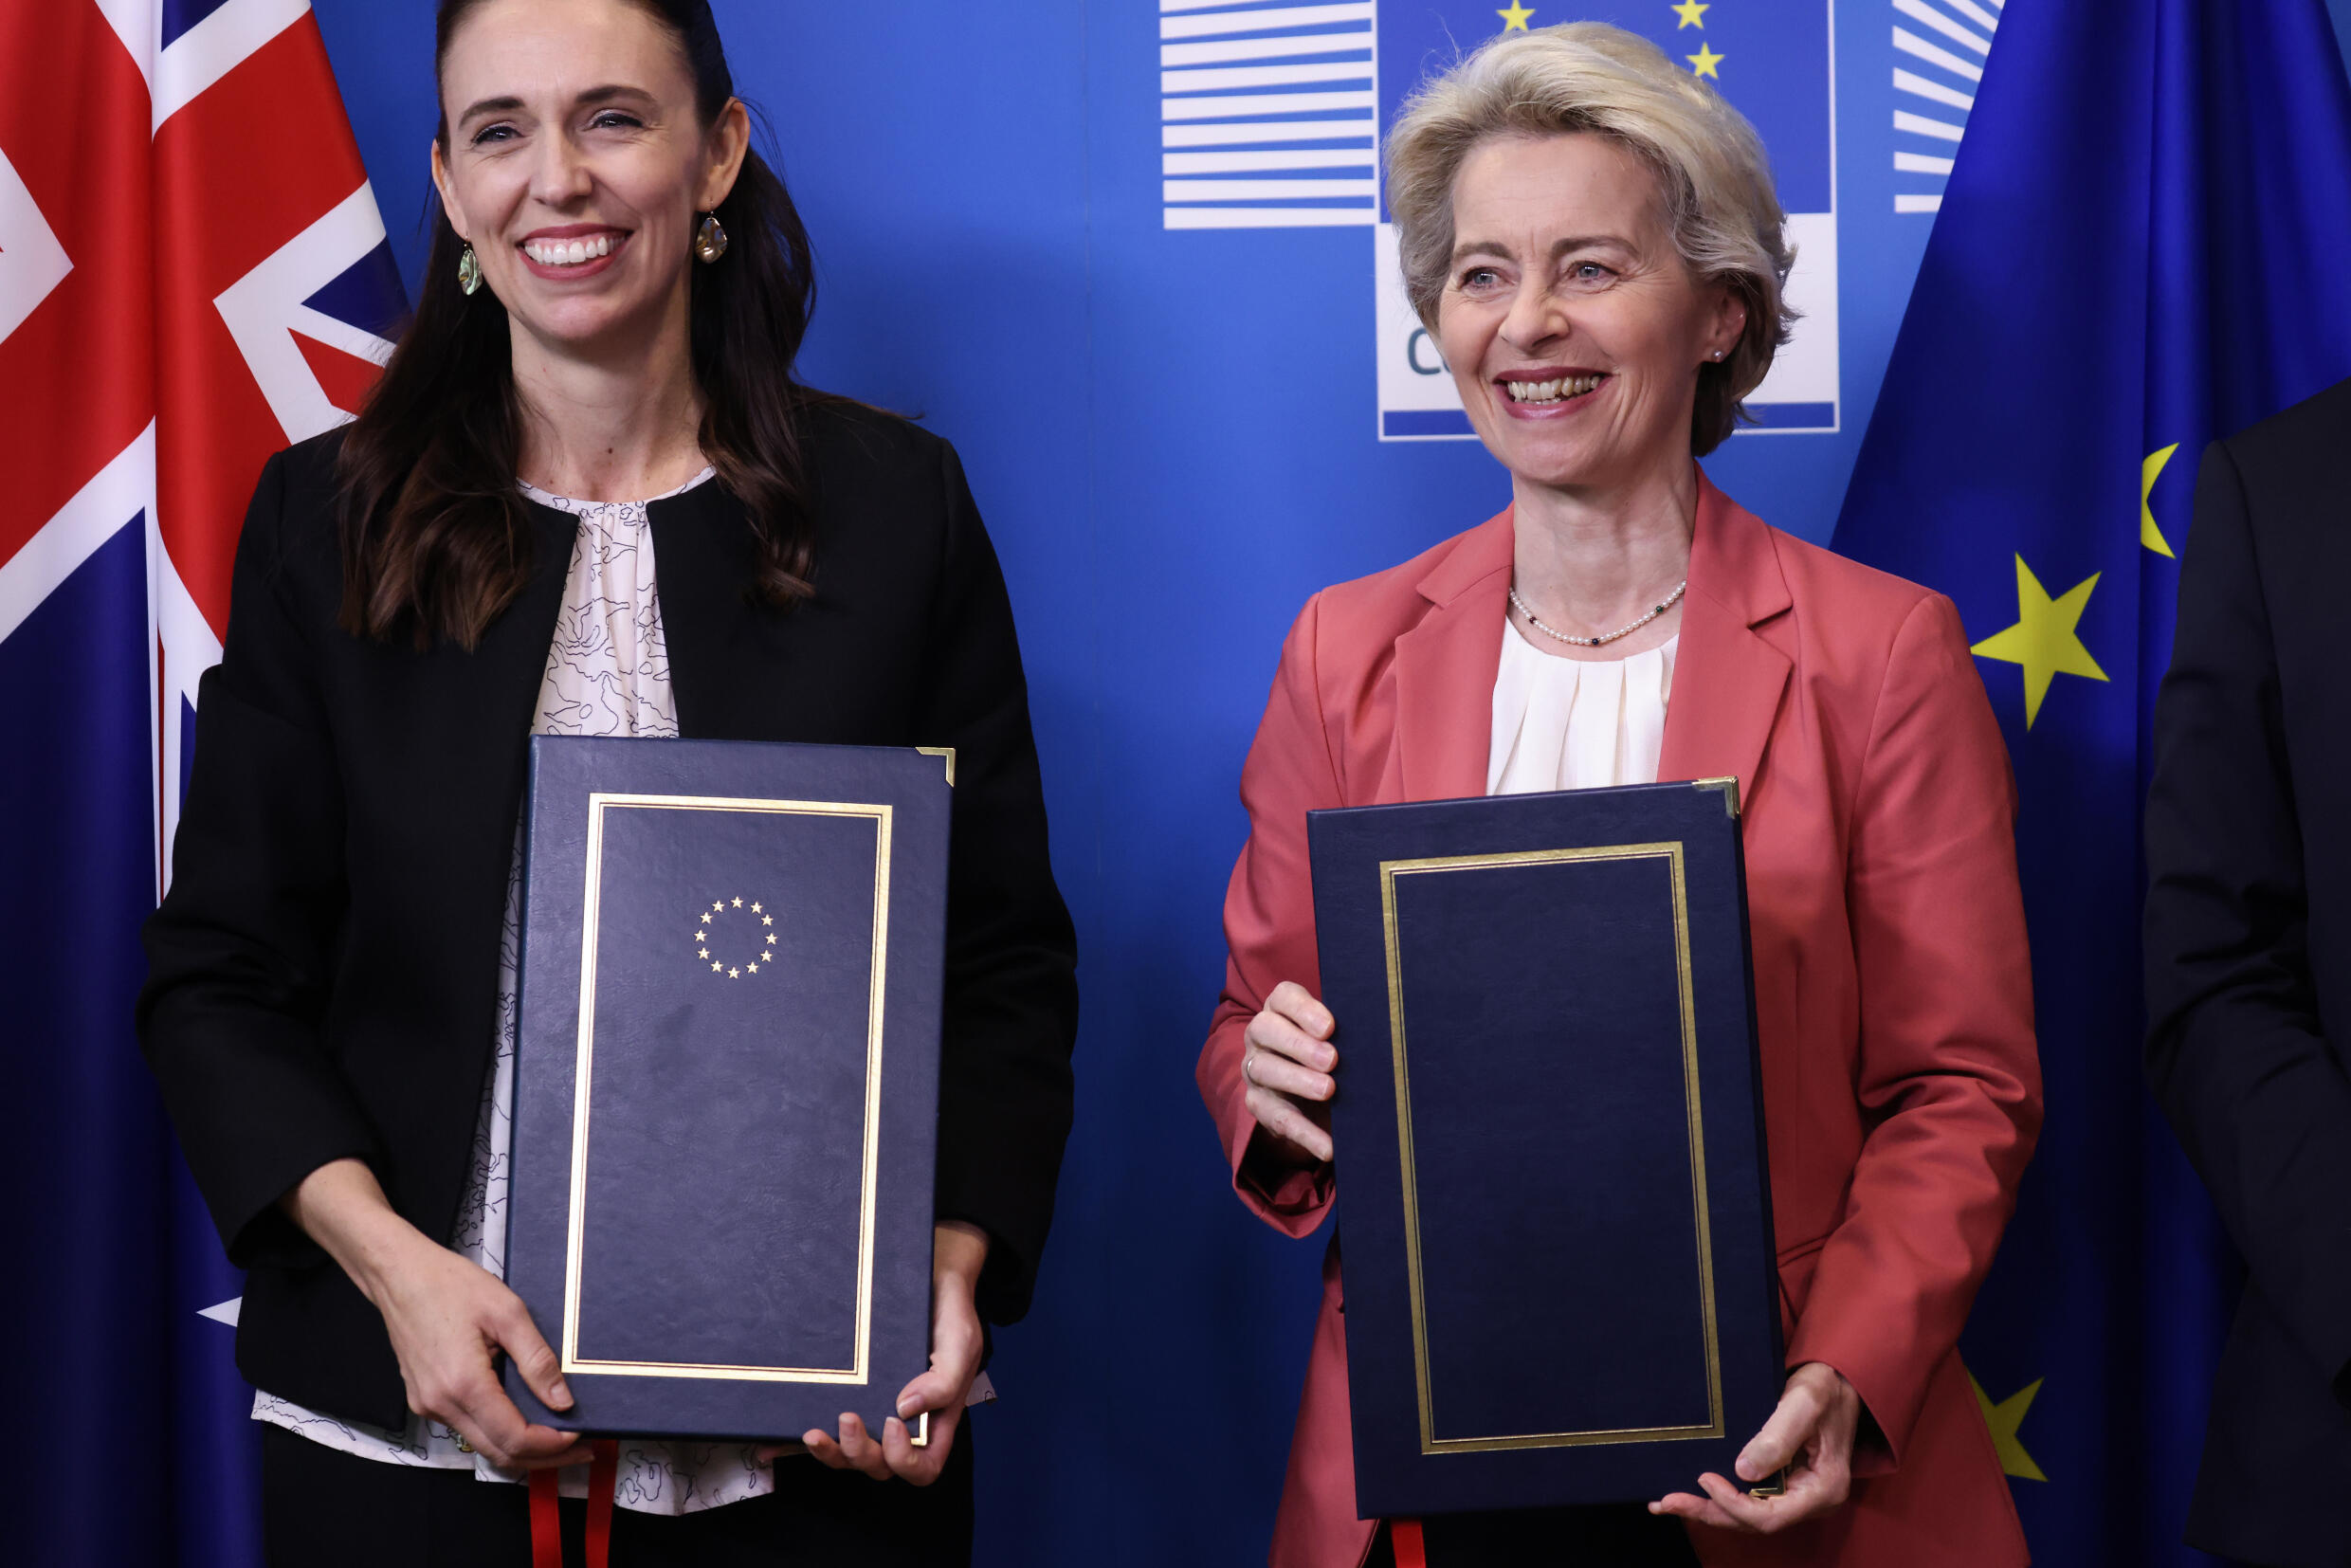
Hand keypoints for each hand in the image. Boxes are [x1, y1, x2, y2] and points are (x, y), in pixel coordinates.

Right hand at [283, 1159, 590, 1471]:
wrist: (399, 1275)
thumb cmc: (449, 1285)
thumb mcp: (508, 1312)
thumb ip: (537, 1360)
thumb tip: (562, 1401)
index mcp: (463, 1384)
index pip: (514, 1438)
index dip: (552, 1445)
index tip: (581, 1437)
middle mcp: (441, 1405)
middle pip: (499, 1453)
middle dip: (543, 1457)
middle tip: (582, 1449)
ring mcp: (429, 1406)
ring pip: (483, 1445)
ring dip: (522, 1447)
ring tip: (559, 1436)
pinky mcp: (425, 1400)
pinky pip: (468, 1428)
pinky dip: (499, 1431)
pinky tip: (524, 1417)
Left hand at [793, 1221, 987, 1483]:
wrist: (928, 1277)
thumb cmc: (950, 1313)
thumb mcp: (961, 1343)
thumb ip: (944, 1381)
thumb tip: (904, 1411)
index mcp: (934, 1420)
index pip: (921, 1467)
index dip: (904, 1459)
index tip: (893, 1422)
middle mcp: (900, 1424)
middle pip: (879, 1466)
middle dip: (859, 1453)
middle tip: (847, 1417)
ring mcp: (870, 1411)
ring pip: (848, 1456)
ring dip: (829, 1453)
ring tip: (812, 1432)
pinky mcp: (843, 1395)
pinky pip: (821, 1429)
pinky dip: (792, 1443)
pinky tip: (769, 1445)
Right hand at [1243, 980, 1336, 1163]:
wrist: (1314, 1096)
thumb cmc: (1333, 1053)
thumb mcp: (1341, 1038)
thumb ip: (1352, 1031)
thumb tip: (1389, 1036)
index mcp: (1281, 1009)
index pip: (1283, 998)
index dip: (1303, 1009)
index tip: (1330, 1027)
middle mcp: (1262, 1036)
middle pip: (1266, 1029)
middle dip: (1298, 1044)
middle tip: (1332, 1059)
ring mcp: (1255, 1069)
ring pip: (1264, 1069)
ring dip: (1296, 1080)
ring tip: (1328, 1091)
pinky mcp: (1259, 1105)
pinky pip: (1276, 1118)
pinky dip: (1303, 1133)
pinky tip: (1328, 1146)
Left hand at [1651, 1362, 1858, 1532]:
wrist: (1837, 1381)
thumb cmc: (1824, 1387)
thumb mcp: (1804, 1403)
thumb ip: (1778, 1437)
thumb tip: (1743, 1472)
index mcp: (1823, 1488)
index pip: (1771, 1515)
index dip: (1733, 1503)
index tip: (1704, 1479)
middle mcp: (1811, 1500)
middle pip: (1754, 1521)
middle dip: (1710, 1512)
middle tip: (1667, 1502)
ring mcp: (1798, 1495)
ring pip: (1748, 1515)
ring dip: (1709, 1509)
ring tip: (1667, 1502)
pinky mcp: (1784, 1485)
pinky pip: (1750, 1499)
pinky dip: (1720, 1498)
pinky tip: (1691, 1492)